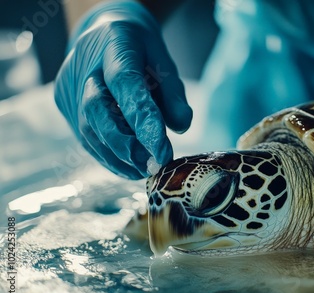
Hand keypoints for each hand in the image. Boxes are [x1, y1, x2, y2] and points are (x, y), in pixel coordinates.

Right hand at [55, 1, 191, 178]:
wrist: (105, 35)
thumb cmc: (142, 52)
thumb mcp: (165, 63)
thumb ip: (174, 94)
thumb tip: (181, 127)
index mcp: (115, 45)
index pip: (126, 84)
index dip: (144, 120)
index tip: (162, 152)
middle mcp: (85, 67)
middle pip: (97, 110)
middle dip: (126, 144)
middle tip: (152, 166)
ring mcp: (70, 86)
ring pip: (88, 129)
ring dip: (117, 156)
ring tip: (144, 171)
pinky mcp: (65, 103)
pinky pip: (85, 136)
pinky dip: (108, 156)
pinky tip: (129, 168)